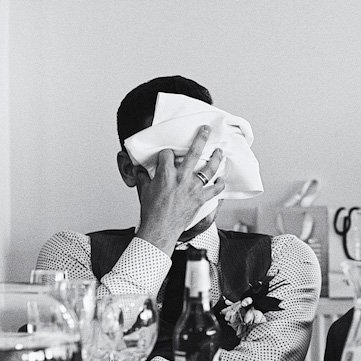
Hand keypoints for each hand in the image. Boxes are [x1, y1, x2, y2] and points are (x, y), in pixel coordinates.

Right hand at [134, 126, 225, 252]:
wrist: (159, 230)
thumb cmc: (151, 212)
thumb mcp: (143, 191)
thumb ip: (143, 178)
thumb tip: (139, 171)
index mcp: (165, 174)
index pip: (167, 154)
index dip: (166, 153)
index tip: (167, 154)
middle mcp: (181, 178)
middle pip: (193, 152)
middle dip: (201, 138)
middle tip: (206, 129)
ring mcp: (192, 188)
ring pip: (209, 169)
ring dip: (216, 158)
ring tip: (219, 152)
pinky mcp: (200, 199)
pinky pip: (214, 190)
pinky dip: (220, 185)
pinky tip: (222, 180)